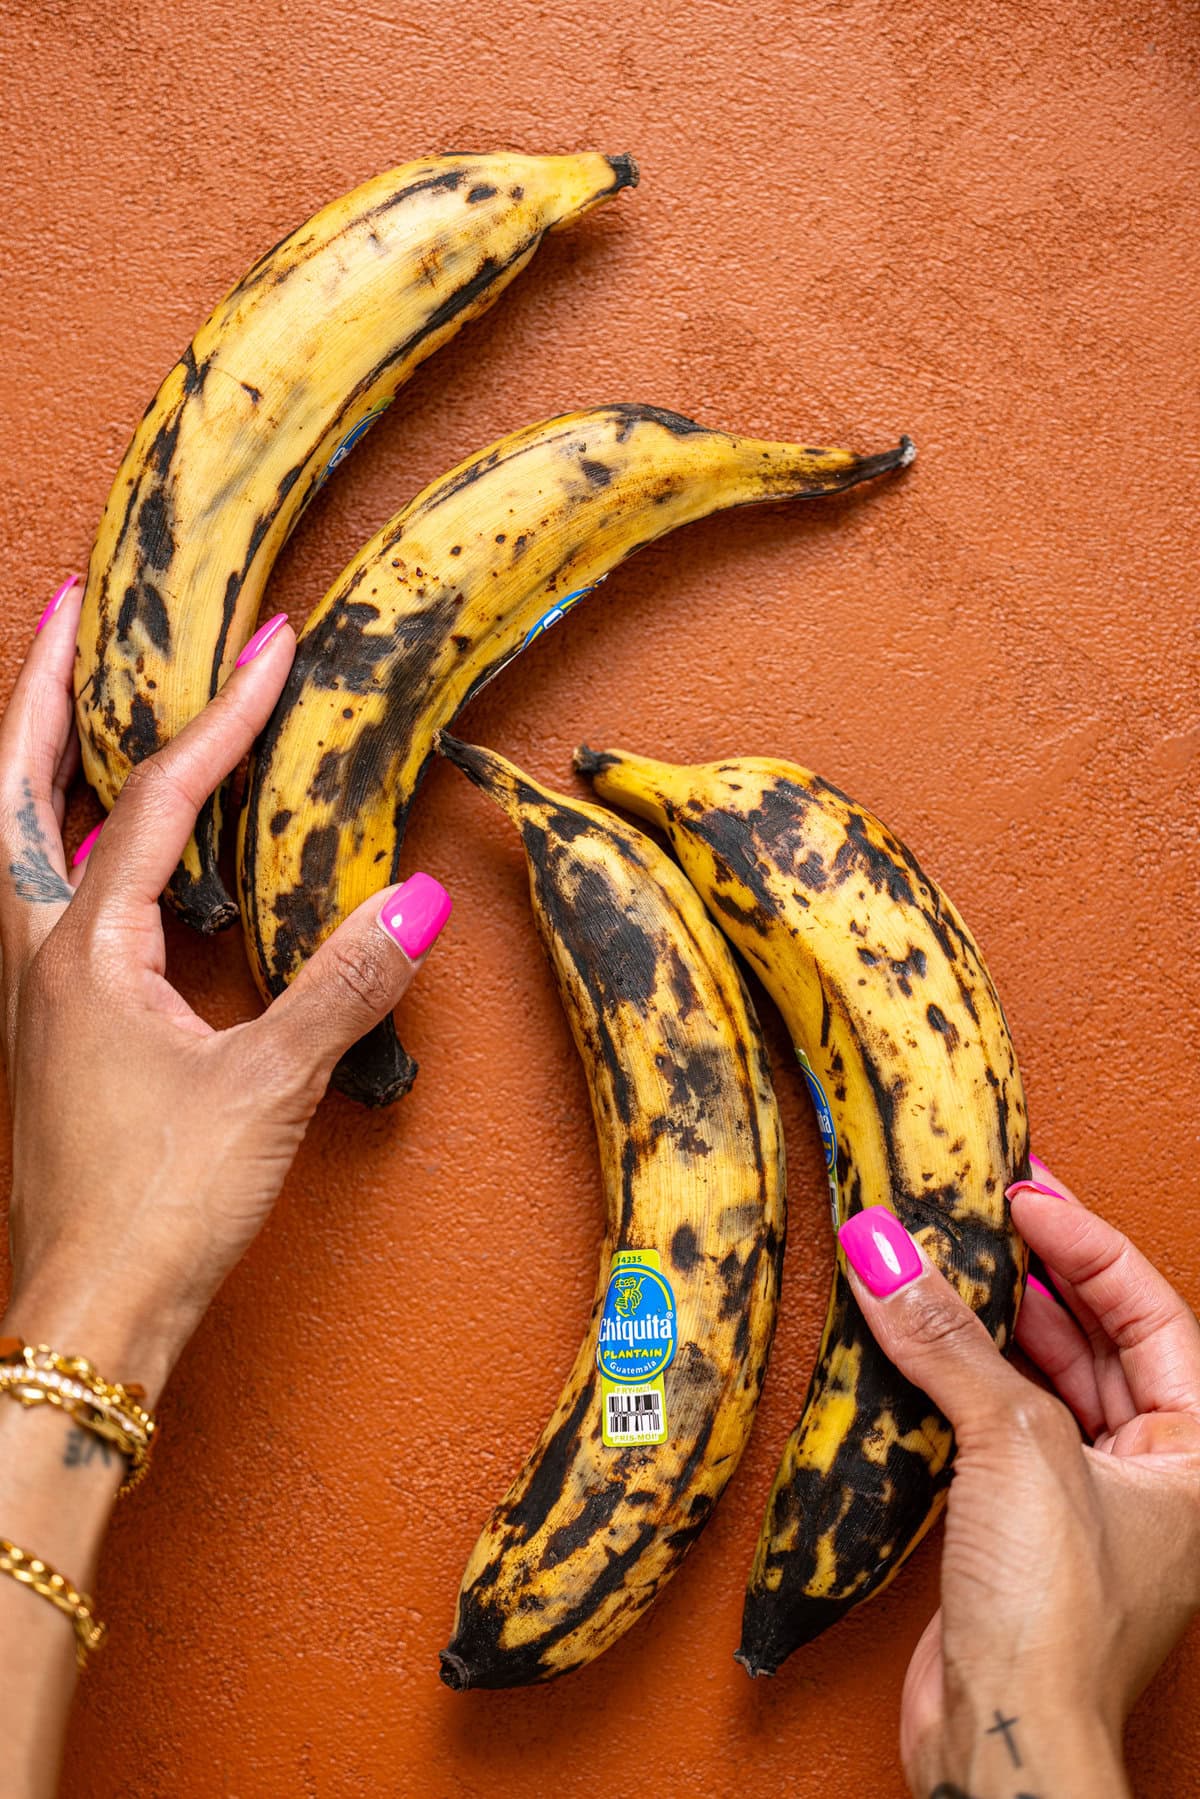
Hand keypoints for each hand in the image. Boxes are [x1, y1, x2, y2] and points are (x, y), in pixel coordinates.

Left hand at [0, 582, 451, 1403]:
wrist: (91, 1315)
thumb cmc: (158, 1206)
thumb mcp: (268, 1088)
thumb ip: (344, 987)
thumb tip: (419, 903)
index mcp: (82, 950)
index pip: (157, 800)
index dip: (222, 719)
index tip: (274, 647)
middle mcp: (37, 955)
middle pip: (17, 787)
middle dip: (44, 687)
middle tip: (70, 601)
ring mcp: (33, 993)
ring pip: (16, 840)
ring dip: (40, 756)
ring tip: (74, 696)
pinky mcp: (51, 1031)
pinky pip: (46, 897)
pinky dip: (67, 836)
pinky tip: (115, 851)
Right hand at [838, 1163, 1199, 1798]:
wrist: (1006, 1743)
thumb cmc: (1060, 1622)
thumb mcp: (1015, 1445)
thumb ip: (949, 1340)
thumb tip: (887, 1251)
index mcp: (1199, 1452)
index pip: (1151, 1310)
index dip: (1087, 1242)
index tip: (1024, 1190)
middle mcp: (1154, 1473)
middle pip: (1101, 1339)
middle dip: (1040, 1273)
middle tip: (982, 1209)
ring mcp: (1088, 1501)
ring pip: (1045, 1380)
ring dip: (992, 1321)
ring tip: (942, 1258)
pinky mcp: (1022, 1529)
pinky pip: (996, 1425)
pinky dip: (959, 1377)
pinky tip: (920, 1342)